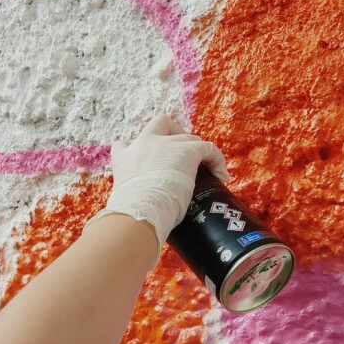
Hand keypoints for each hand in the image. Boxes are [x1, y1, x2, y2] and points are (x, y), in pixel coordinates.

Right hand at [88, 115, 229, 260]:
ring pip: (188, 137)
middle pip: (160, 122)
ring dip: (197, 150)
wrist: (139, 210)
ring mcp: (167, 145)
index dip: (135, 149)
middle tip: (182, 151)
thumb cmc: (130, 212)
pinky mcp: (188, 151)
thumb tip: (129, 221)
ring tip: (206, 169)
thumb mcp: (123, 200)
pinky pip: (208, 148)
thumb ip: (128, 198)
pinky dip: (216, 159)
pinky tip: (221, 175)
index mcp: (124, 158)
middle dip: (174, 132)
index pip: (124, 145)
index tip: (144, 160)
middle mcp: (144, 144)